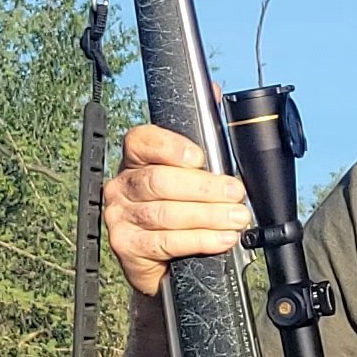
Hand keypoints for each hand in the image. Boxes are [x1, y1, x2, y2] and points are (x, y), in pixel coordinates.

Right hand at [103, 124, 254, 295]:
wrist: (164, 264)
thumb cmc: (180, 212)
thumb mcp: (192, 175)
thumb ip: (204, 137)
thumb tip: (215, 92)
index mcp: (136, 160)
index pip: (142, 141)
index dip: (171, 146)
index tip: (200, 157)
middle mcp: (122, 185)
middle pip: (160, 180)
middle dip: (205, 188)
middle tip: (236, 195)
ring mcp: (120, 216)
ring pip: (165, 212)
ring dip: (208, 216)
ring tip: (236, 219)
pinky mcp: (126, 246)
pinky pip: (165, 241)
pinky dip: (198, 240)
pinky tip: (221, 239)